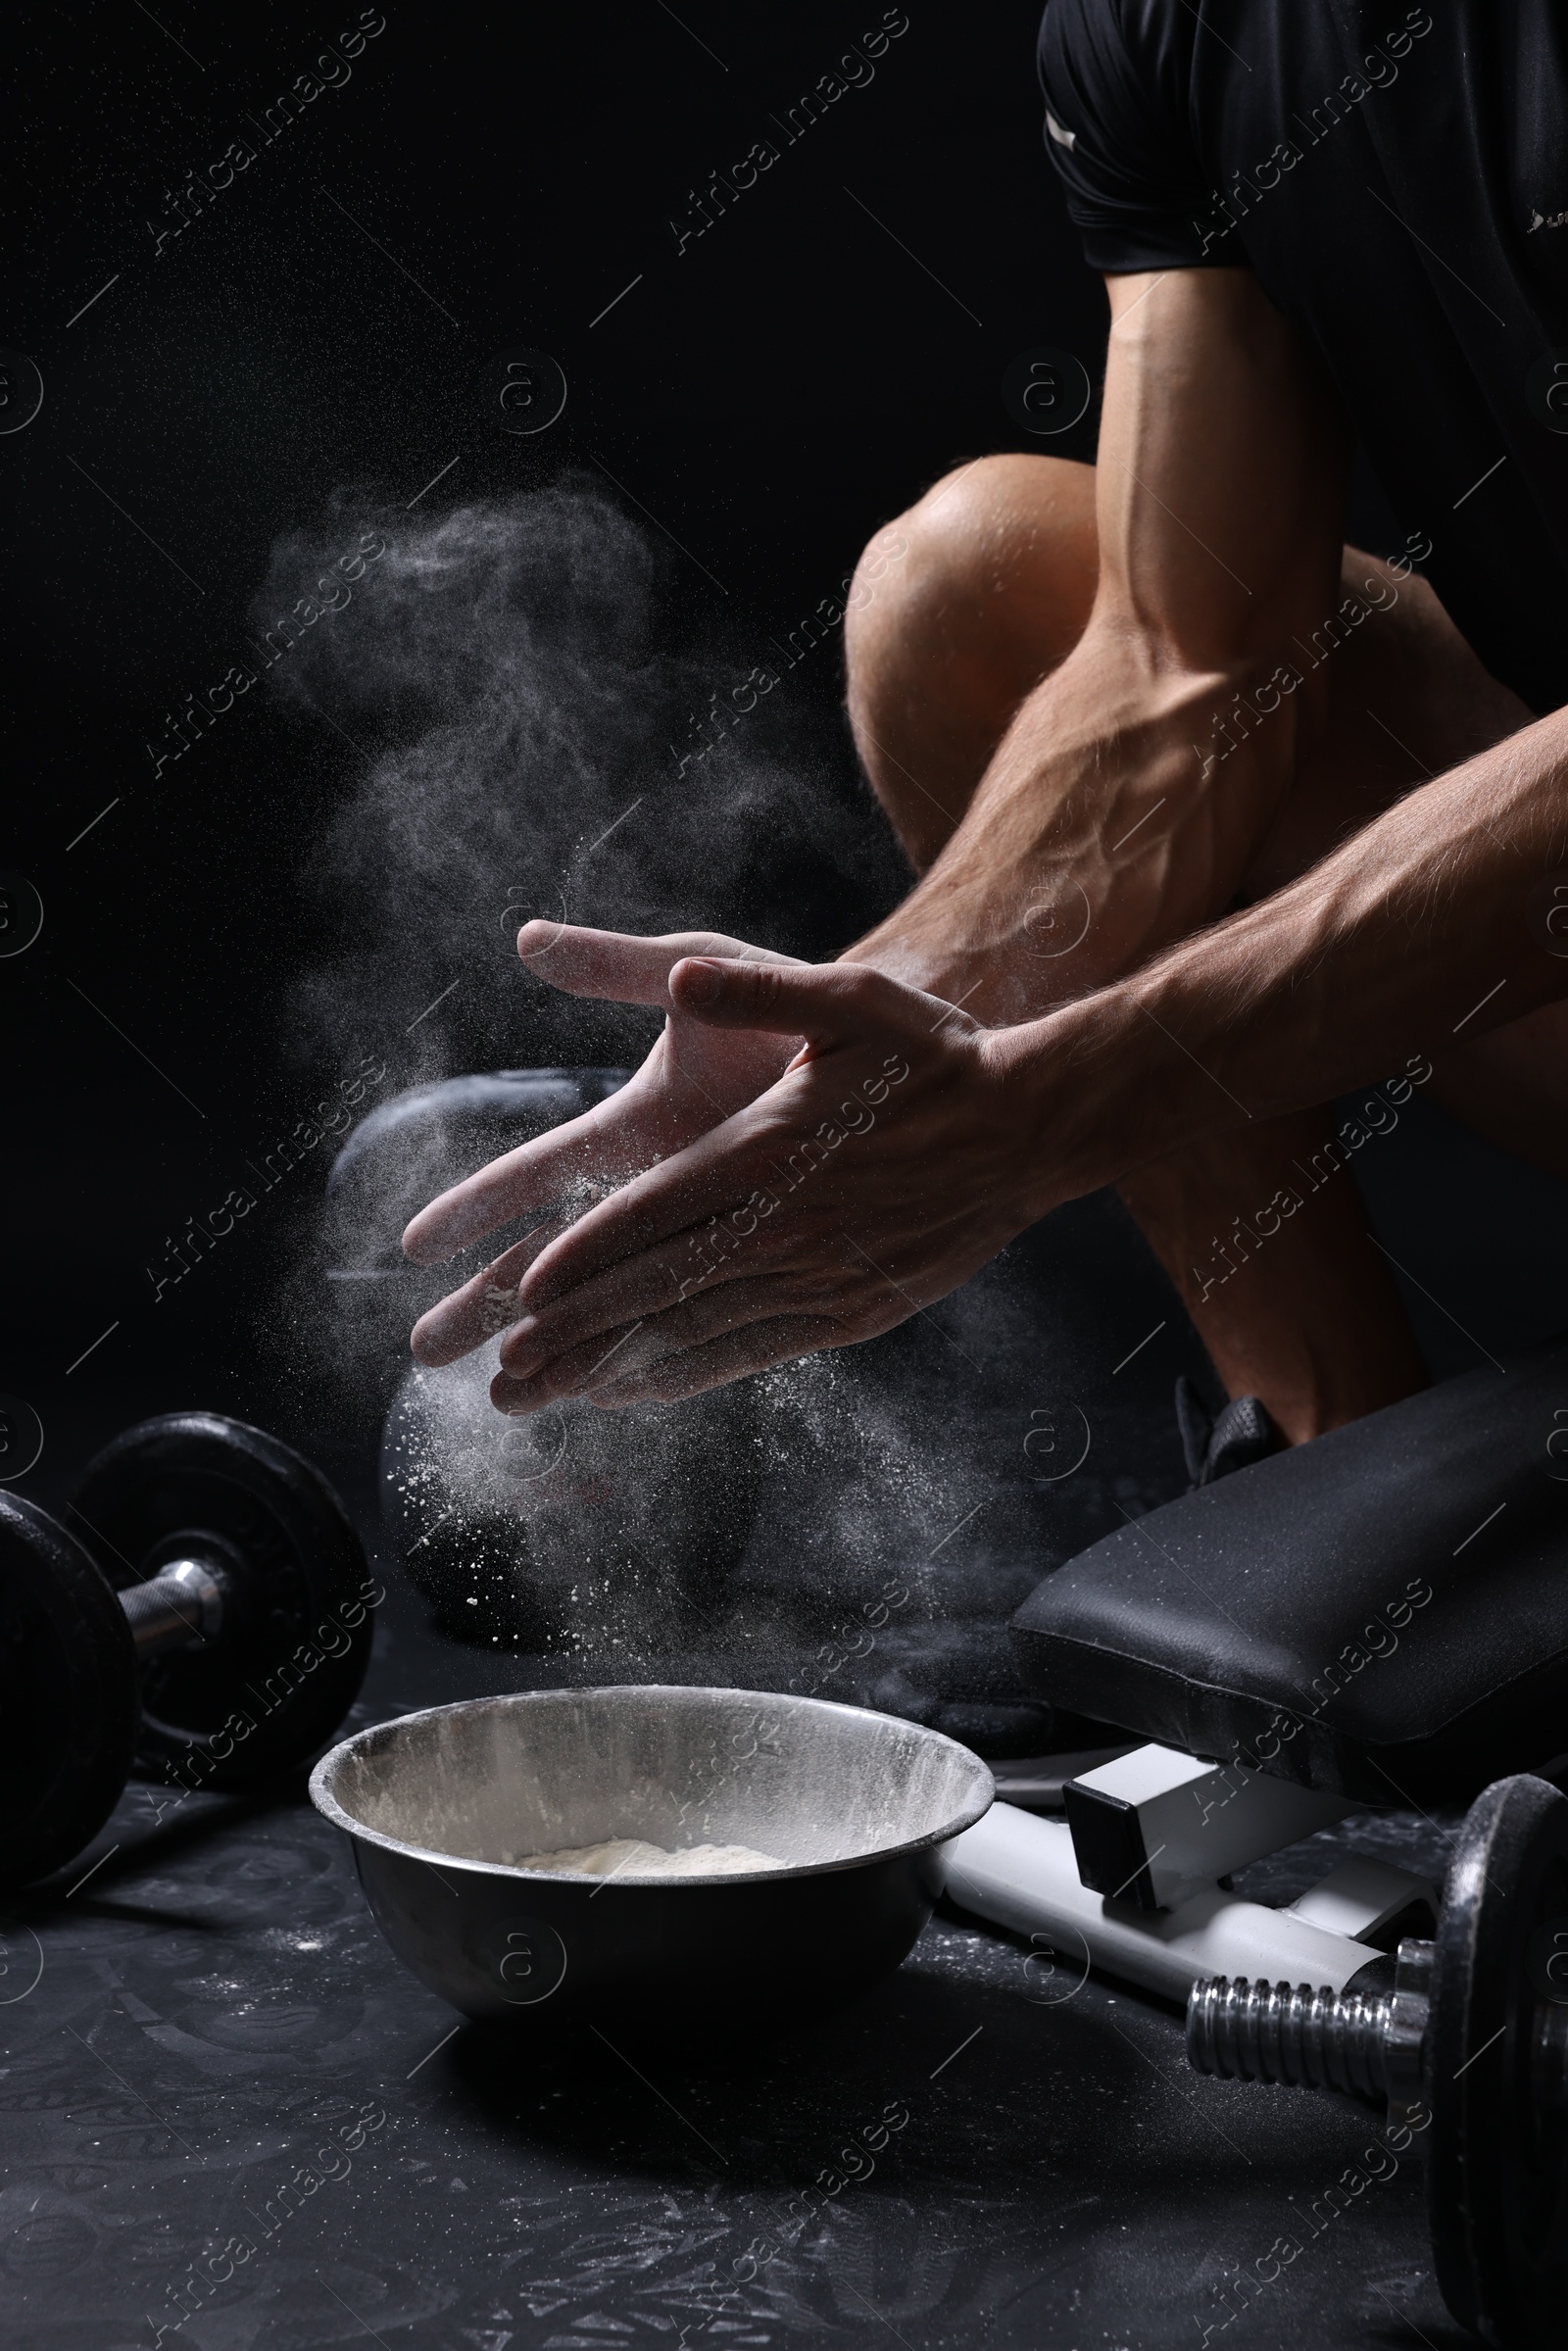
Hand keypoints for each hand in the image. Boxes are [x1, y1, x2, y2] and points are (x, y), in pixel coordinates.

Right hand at [403, 922, 803, 1364]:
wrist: (895, 1040)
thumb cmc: (792, 996)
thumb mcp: (701, 963)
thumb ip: (621, 963)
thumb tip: (527, 939)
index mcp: (636, 1124)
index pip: (542, 1172)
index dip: (479, 1204)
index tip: (415, 1243)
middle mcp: (658, 1184)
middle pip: (556, 1255)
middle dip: (489, 1303)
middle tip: (424, 1353)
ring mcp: (705, 1226)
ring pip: (616, 1301)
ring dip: (560, 1349)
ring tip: (504, 1403)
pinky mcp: (756, 1253)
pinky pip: (690, 1315)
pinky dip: (646, 1354)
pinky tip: (602, 1395)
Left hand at [483, 957, 1047, 1411]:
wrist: (1029, 1130)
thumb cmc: (934, 1057)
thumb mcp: (850, 999)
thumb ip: (757, 990)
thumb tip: (683, 978)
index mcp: (770, 1151)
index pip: (656, 1213)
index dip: (584, 1259)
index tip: (522, 1295)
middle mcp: (787, 1226)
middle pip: (660, 1288)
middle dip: (575, 1333)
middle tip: (503, 1371)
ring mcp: (821, 1278)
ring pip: (699, 1333)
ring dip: (615, 1367)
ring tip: (542, 1395)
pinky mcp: (850, 1313)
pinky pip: (752, 1352)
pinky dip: (687, 1376)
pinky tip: (635, 1392)